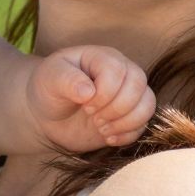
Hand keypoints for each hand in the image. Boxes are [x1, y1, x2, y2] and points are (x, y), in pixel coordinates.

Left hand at [25, 44, 155, 154]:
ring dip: (125, 122)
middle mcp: (121, 73)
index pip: (118, 70)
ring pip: (147, 105)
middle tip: (93, 118)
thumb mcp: (50, 78)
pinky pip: (143, 125)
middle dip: (116, 108)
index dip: (105, 92)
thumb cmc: (48, 89)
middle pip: (139, 85)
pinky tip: (107, 138)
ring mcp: (127, 95)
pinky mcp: (128, 117)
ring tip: (101, 129)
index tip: (84, 104)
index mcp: (103, 58)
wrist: (47, 113)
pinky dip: (127, 135)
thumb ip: (67, 79)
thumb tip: (88, 91)